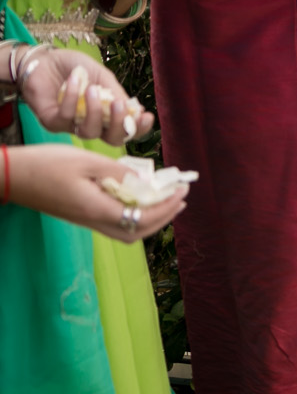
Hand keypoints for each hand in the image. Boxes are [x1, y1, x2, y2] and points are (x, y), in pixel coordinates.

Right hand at [2, 143, 187, 239]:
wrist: (10, 176)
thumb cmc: (46, 164)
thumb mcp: (87, 161)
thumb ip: (117, 172)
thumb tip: (143, 180)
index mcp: (97, 210)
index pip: (143, 218)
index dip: (167, 207)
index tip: (182, 191)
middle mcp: (93, 221)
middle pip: (137, 232)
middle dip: (163, 216)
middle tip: (180, 196)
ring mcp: (84, 220)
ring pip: (125, 231)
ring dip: (149, 218)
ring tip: (165, 198)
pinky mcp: (79, 215)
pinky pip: (112, 222)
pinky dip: (132, 214)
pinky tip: (137, 195)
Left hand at [16, 47, 149, 143]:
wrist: (45, 60)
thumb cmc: (75, 68)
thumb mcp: (103, 77)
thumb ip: (116, 93)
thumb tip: (136, 110)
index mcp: (108, 113)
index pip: (127, 129)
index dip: (139, 128)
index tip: (146, 116)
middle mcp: (92, 123)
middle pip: (112, 139)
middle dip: (119, 125)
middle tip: (119, 105)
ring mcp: (72, 125)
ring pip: (89, 133)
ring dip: (94, 112)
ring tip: (92, 90)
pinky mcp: (52, 122)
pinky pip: (66, 118)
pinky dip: (72, 98)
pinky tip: (74, 80)